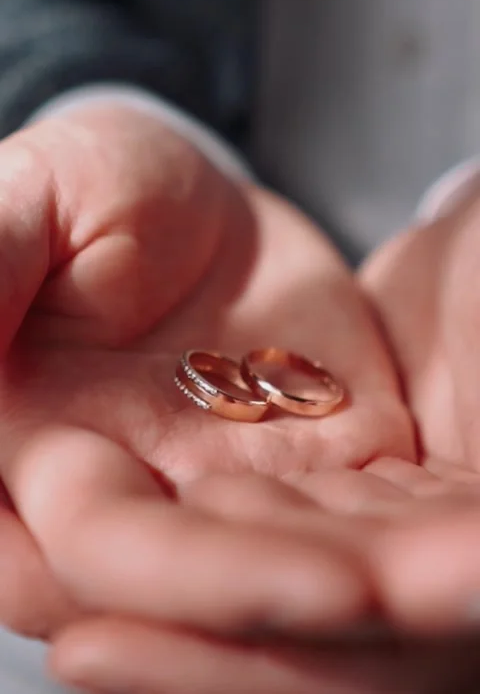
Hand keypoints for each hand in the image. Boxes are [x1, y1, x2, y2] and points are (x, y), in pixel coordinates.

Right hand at [53, 175, 479, 693]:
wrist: (188, 205)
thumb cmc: (87, 189)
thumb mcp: (32, 201)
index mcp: (38, 453)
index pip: (75, 549)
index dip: (159, 570)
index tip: (252, 568)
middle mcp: (133, 498)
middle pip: (189, 588)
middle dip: (267, 596)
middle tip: (366, 591)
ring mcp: (228, 493)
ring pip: (282, 571)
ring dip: (359, 588)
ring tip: (448, 579)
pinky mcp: (314, 470)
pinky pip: (359, 522)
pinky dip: (408, 544)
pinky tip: (463, 550)